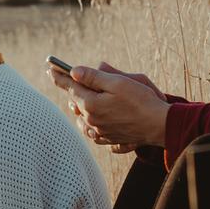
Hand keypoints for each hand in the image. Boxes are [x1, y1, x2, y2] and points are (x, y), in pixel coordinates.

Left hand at [48, 59, 170, 150]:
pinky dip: (89, 124)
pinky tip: (91, 120)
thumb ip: (94, 77)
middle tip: (66, 79)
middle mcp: (92, 120)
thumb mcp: (119, 82)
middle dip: (72, 90)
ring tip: (77, 100)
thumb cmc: (142, 100)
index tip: (50, 69)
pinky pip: (92, 132)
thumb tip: (74, 71)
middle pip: (76, 102)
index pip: (71, 87)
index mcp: (91, 104)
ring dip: (79, 108)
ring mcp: (100, 132)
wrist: (159, 125)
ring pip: (82, 119)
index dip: (60, 76)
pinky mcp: (109, 139)